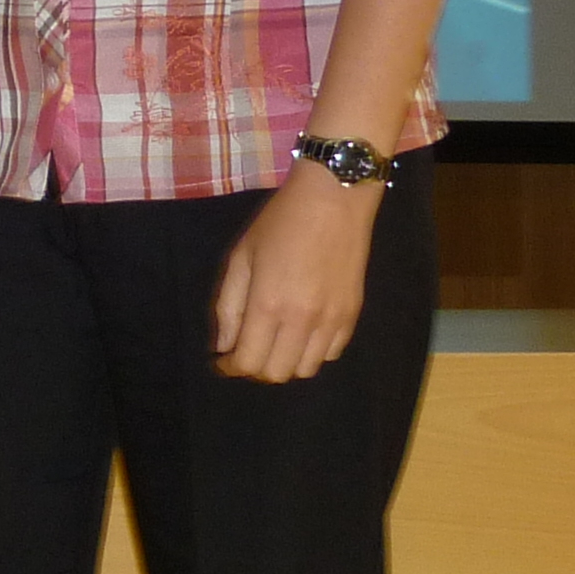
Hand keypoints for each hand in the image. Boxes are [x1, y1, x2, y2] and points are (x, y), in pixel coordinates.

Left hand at [209, 161, 383, 382]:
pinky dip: (312, 352)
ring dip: (284, 363)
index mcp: (268, 304)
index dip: (230, 368)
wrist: (334, 200)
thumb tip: (224, 347)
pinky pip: (330, 354)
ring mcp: (332, 321)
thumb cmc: (280, 222)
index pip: (248, 362)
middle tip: (246, 349)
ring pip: (305, 370)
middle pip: (276, 373)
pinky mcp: (352, 315)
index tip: (222, 362)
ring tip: (274, 342)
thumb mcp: (242, 256)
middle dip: (254, 369)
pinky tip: (302, 332)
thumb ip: (229, 305)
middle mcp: (302, 320)